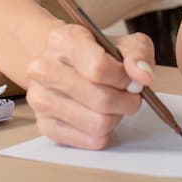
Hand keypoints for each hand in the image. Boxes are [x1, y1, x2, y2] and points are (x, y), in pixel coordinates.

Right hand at [24, 24, 154, 149]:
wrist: (64, 63)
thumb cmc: (96, 53)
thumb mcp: (123, 42)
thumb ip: (138, 53)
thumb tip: (142, 76)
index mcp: (63, 40)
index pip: (98, 67)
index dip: (124, 78)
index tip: (132, 80)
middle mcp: (44, 68)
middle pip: (100, 99)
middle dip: (126, 101)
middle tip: (130, 96)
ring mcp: (40, 98)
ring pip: (96, 123)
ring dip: (115, 117)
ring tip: (115, 106)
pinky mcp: (43, 124)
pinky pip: (87, 140)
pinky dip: (104, 133)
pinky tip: (102, 117)